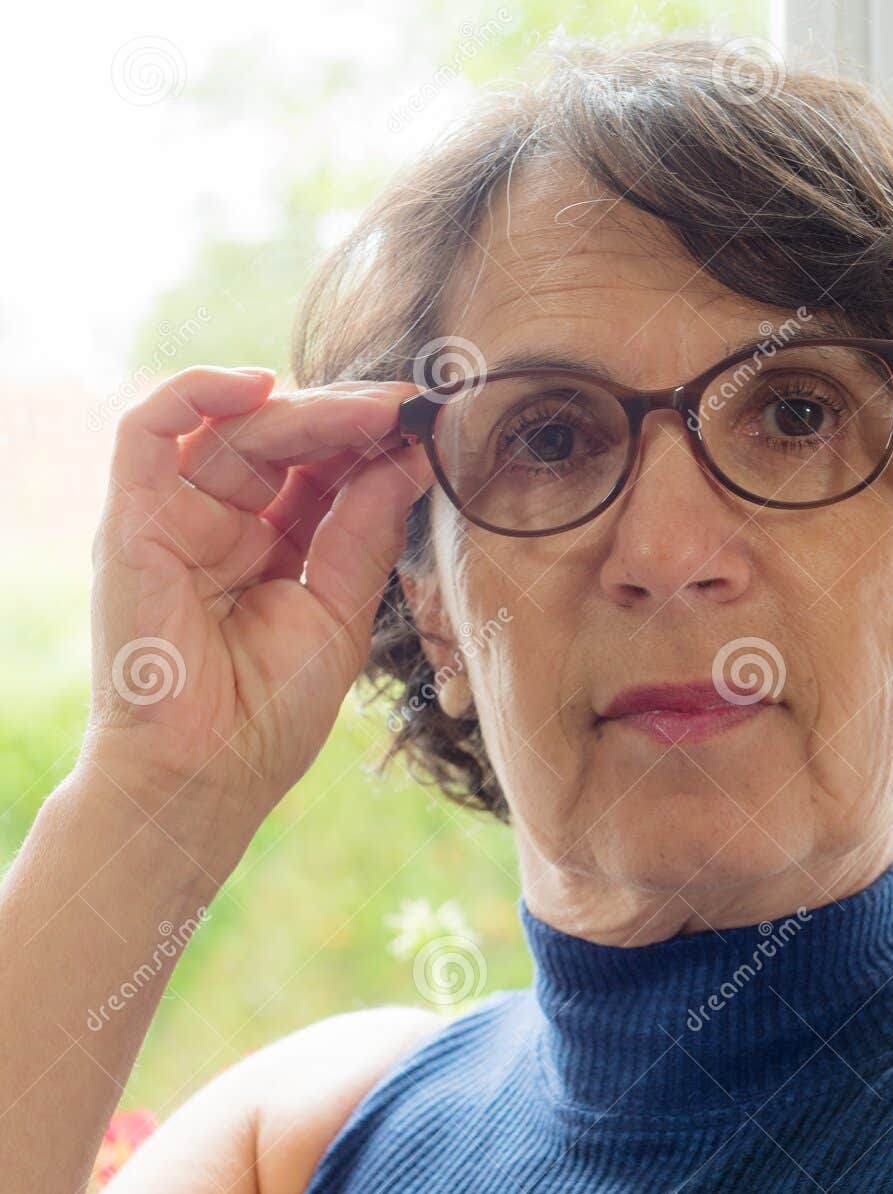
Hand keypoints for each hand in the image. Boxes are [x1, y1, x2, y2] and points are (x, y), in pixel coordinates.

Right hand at [86, 365, 432, 823]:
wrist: (206, 774)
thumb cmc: (269, 715)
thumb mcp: (340, 613)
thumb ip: (366, 532)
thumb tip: (408, 457)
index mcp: (273, 549)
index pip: (320, 472)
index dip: (369, 445)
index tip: (426, 428)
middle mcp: (222, 524)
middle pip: (283, 441)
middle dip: (347, 419)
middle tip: (405, 409)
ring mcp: (176, 518)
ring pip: (234, 428)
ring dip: (305, 409)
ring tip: (369, 411)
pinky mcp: (132, 519)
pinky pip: (148, 428)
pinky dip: (197, 391)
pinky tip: (261, 385)